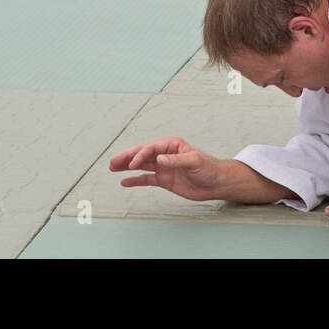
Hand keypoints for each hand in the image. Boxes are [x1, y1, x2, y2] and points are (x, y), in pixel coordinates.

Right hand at [109, 137, 224, 201]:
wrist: (216, 183)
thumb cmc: (209, 168)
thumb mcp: (194, 162)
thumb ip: (176, 161)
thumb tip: (160, 159)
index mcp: (172, 145)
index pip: (151, 148)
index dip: (140, 155)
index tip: (131, 164)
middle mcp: (165, 154)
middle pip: (142, 154)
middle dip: (127, 157)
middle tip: (112, 162)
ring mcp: (163, 167)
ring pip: (141, 166)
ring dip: (127, 166)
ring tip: (112, 167)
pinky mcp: (164, 180)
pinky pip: (146, 179)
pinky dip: (135, 180)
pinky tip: (124, 182)